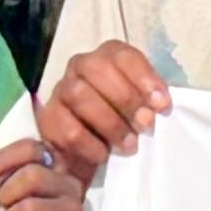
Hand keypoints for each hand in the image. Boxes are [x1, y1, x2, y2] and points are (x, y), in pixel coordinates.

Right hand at [32, 42, 169, 175]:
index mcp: (108, 57)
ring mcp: (60, 90)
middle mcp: (80, 66)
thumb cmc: (123, 120)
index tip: (162, 105)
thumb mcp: (142, 105)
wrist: (91, 149)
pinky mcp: (48, 119)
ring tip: (129, 145)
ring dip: (110, 123)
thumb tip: (159, 105)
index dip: (144, 78)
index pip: (123, 55)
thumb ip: (151, 100)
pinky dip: (91, 145)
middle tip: (145, 125)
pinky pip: (69, 129)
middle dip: (126, 99)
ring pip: (79, 95)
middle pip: (97, 69)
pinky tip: (104, 154)